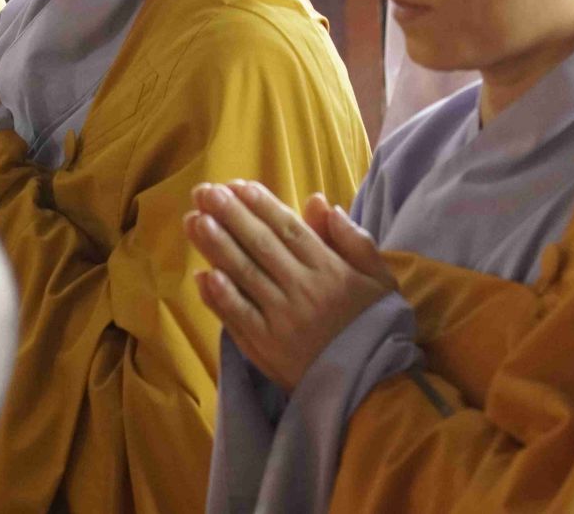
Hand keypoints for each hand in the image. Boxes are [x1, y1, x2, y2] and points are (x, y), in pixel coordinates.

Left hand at [185, 182, 394, 392]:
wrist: (373, 388)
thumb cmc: (376, 328)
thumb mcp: (380, 279)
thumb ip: (353, 240)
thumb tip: (320, 203)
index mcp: (330, 270)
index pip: (288, 229)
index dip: (260, 205)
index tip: (236, 185)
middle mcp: (303, 290)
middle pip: (260, 245)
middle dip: (229, 215)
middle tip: (203, 192)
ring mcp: (282, 319)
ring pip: (244, 275)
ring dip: (216, 246)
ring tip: (193, 220)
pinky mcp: (266, 348)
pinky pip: (239, 317)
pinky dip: (219, 296)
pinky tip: (202, 275)